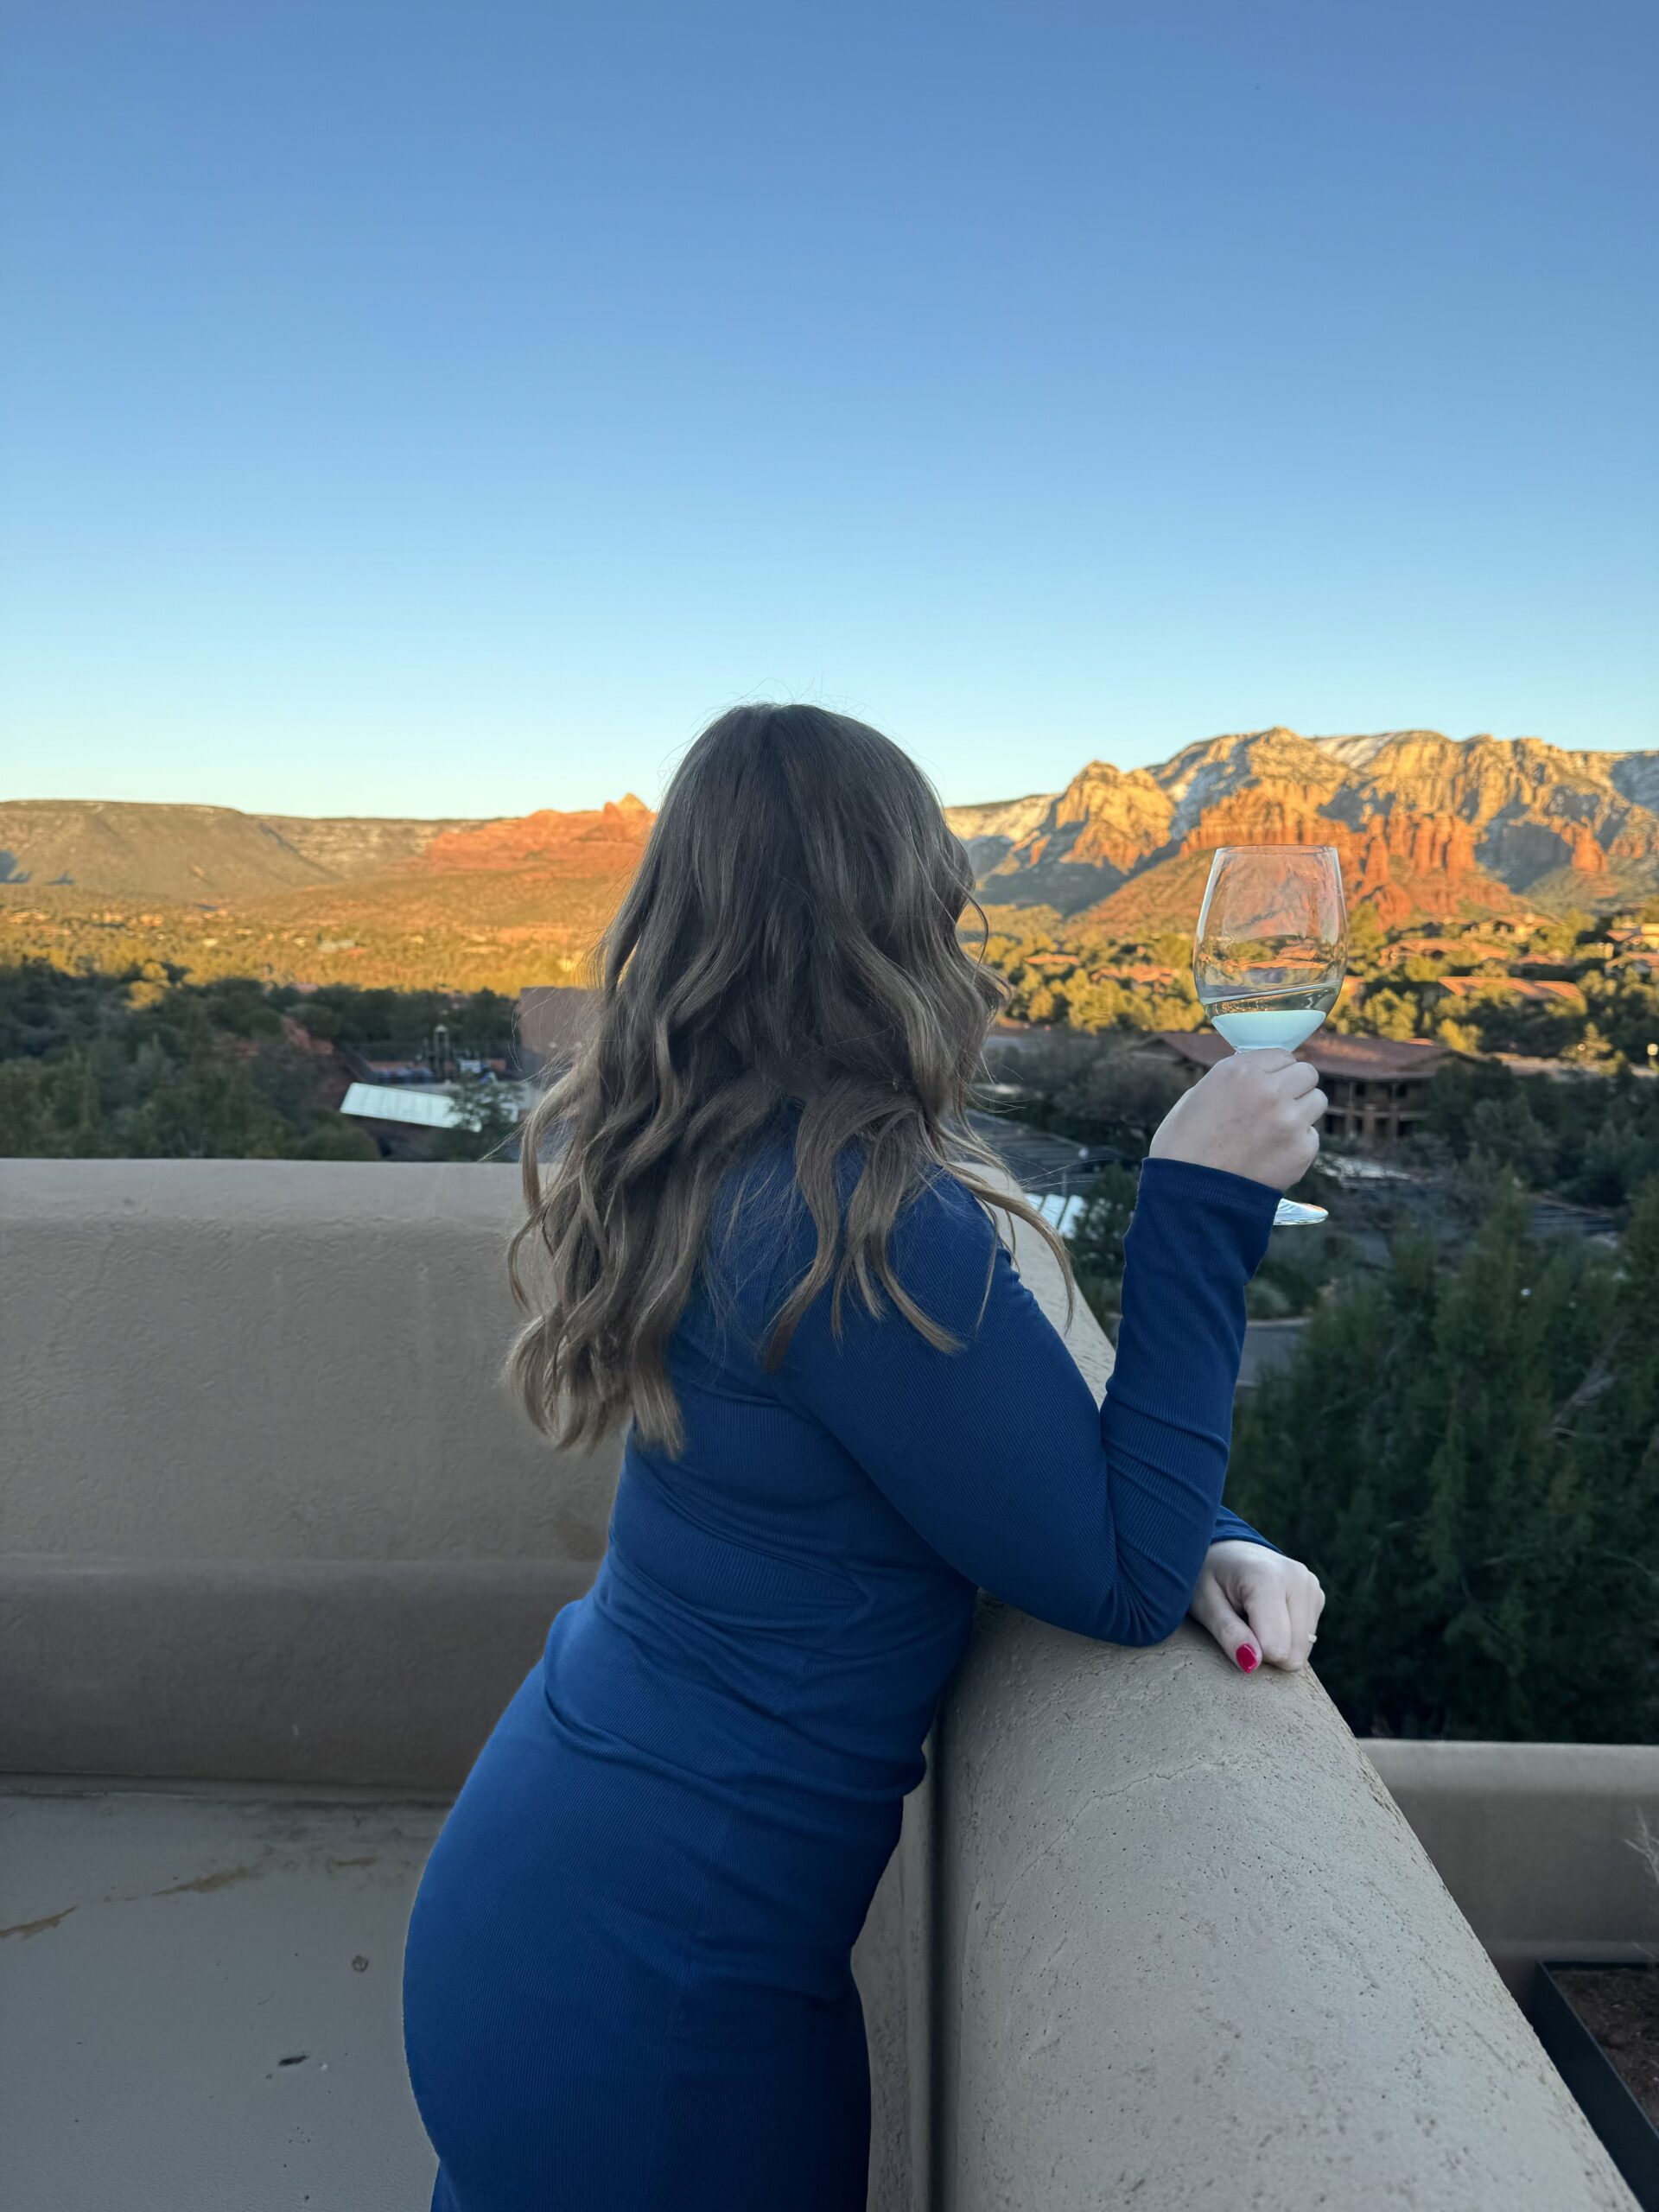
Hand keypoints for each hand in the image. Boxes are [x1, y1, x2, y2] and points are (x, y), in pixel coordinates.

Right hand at [1148, 1047, 1325, 1192]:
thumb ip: (1233, 1081)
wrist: (1190, 1195)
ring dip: (1301, 1111)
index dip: (1274, 1071)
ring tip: (1277, 1129)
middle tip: (1277, 1104)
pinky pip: (1311, 1136)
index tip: (1268, 1083)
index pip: (1282, 1055)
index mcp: (1240, 1071)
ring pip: (1317, 1101)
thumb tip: (1259, 1076)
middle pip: (1307, 1073)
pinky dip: (1296, 1144)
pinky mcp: (1301, 1150)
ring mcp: (1289, 1121)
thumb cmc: (1183, 1146)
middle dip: (1294, 1086)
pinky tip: (1272, 1155)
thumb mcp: (1199, 1095)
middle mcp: (1270, 1090)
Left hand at [1188, 1539, 1323, 1673]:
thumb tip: (1252, 1664)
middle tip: (1243, 1623)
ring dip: (1277, 1643)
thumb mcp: (1205, 1605)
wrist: (1224, 1551)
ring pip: (1303, 1651)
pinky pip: (1307, 1640)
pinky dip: (1287, 1635)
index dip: (1250, 1652)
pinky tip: (1270, 1613)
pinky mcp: (1317, 1594)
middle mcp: (1297, 1578)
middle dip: (1266, 1651)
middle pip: (1294, 1654)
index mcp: (1267, 1578)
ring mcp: (1311, 1585)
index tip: (1233, 1629)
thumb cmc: (1208, 1578)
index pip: (1275, 1648)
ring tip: (1255, 1616)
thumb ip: (1228, 1634)